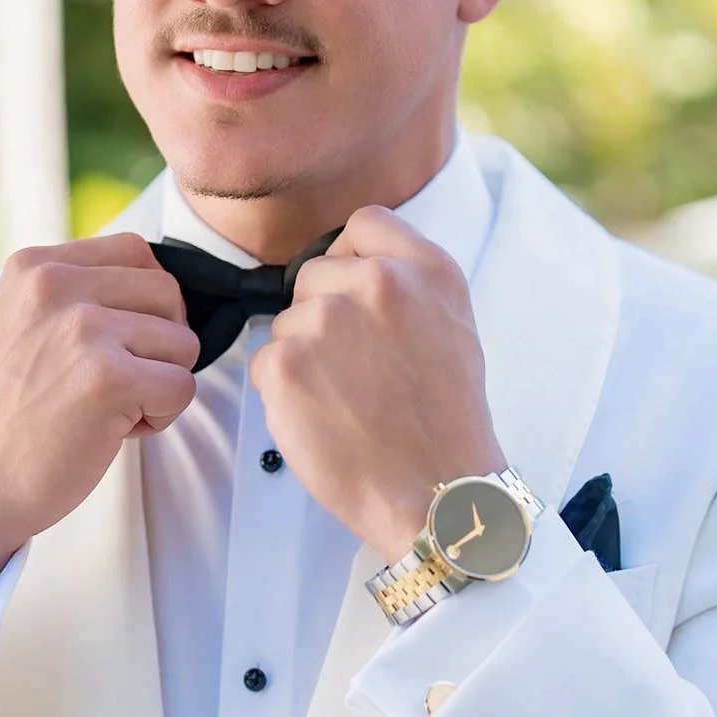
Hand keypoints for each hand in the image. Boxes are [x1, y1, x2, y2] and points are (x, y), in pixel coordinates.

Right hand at [0, 234, 198, 593]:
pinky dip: (161, 416)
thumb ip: (74, 292)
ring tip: (108, 405)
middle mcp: (55, 286)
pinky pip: (182, 386)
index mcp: (34, 266)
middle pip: (167, 293)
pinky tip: (113, 428)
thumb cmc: (9, 413)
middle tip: (113, 380)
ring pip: (183, 341)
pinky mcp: (109, 378)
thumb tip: (151, 284)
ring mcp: (83, 330)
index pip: (135, 252)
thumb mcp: (21, 322)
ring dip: (159, 381)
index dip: (143, 303)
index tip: (115, 341)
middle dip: (157, 343)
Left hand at [248, 207, 504, 563]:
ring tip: (348, 399)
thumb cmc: (444, 420)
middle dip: (323, 315)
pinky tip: (324, 417)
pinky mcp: (287, 363)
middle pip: (312, 274)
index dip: (351, 260)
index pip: (363, 223)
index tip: (358, 298)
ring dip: (303, 356)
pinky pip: (265, 361)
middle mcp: (378, 283)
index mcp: (426, 268)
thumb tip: (350, 260)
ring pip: (285, 320)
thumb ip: (406, 278)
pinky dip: (283, 391)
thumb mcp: (452, 323)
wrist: (437, 492)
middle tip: (359, 369)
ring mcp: (327, 320)